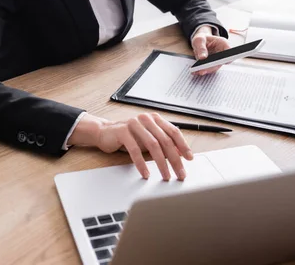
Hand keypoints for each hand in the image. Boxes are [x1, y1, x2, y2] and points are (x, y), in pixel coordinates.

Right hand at [69, 112, 192, 180]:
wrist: (105, 132)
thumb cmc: (129, 137)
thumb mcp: (148, 139)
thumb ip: (162, 143)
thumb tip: (180, 154)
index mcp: (155, 119)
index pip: (173, 131)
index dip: (183, 145)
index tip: (189, 159)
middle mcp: (146, 119)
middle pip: (165, 140)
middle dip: (174, 159)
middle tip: (180, 173)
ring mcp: (134, 123)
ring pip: (153, 145)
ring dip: (161, 163)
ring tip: (166, 176)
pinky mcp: (123, 131)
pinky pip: (135, 150)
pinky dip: (142, 163)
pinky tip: (145, 173)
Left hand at [191, 25, 230, 75]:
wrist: (201, 42)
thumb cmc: (202, 39)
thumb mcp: (199, 40)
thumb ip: (201, 48)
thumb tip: (203, 57)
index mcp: (223, 43)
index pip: (229, 51)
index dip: (228, 57)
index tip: (225, 61)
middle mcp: (223, 53)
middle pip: (221, 61)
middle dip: (213, 66)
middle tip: (205, 69)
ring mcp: (218, 60)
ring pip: (215, 67)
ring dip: (207, 70)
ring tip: (199, 72)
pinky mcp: (212, 65)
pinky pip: (209, 69)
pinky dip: (203, 70)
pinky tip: (196, 72)